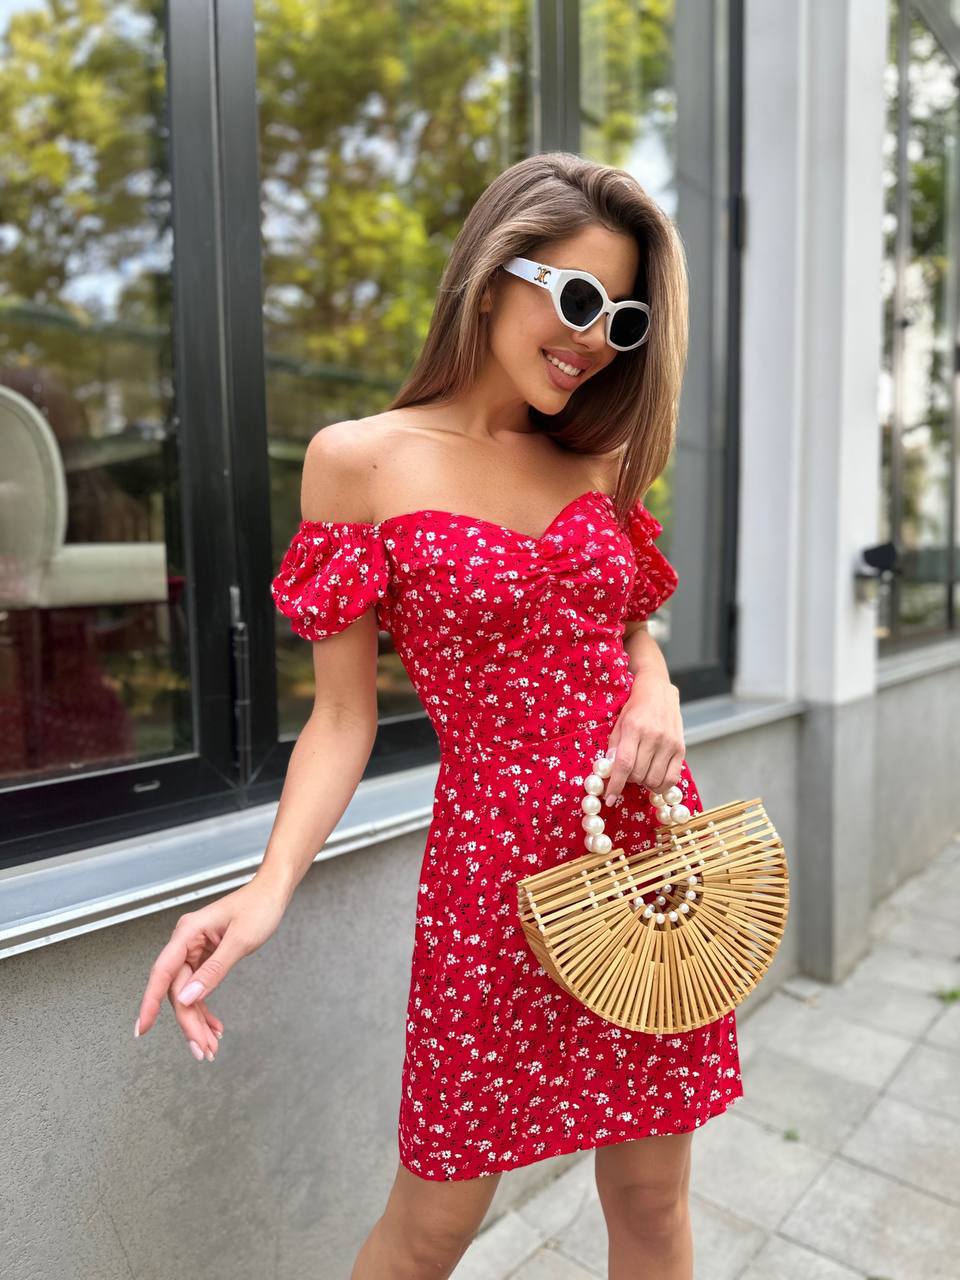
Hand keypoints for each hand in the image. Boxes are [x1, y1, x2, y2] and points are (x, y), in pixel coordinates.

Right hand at [133, 879, 287, 1061]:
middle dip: (188, 1022)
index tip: (142, 1028)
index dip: (150, 1002)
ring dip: (197, 1021)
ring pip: (187, 994)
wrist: (272, 893)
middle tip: (202, 1049)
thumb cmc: (259, 906)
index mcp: (187, 932)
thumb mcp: (240, 941)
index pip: (162, 972)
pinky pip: (198, 988)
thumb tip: (188, 997)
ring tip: (209, 1046)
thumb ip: (214, 970)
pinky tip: (213, 1027)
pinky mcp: (205, 957)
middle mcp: (186, 942)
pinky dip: (205, 1009)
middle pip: (177, 990)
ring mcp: (195, 950)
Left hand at [603, 675, 685, 804]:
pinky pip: (672, 778)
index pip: (625, 764)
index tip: (609, 799)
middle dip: (629, 779)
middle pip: (639, 774)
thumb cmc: (635, 708)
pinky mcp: (681, 749)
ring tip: (641, 771)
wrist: (658, 691)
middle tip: (628, 772)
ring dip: (644, 782)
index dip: (616, 784)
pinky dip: (661, 785)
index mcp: (635, 728)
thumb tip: (608, 771)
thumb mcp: (619, 723)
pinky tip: (654, 779)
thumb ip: (614, 747)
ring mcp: (670, 743)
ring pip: (654, 779)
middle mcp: (654, 736)